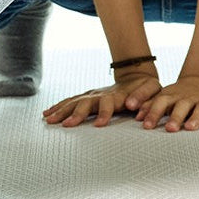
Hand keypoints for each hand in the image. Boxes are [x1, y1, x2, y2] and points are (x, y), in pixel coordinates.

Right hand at [42, 68, 161, 127]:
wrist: (136, 74)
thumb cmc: (145, 85)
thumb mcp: (151, 88)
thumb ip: (144, 96)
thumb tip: (133, 105)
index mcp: (117, 94)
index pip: (109, 103)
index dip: (104, 113)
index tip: (99, 125)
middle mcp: (101, 93)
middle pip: (86, 102)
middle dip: (76, 114)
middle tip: (66, 125)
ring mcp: (93, 94)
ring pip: (74, 101)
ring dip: (62, 110)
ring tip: (49, 120)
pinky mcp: (88, 96)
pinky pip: (70, 101)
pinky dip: (59, 106)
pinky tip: (48, 113)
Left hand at [135, 75, 198, 131]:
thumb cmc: (177, 97)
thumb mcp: (164, 98)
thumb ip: (150, 107)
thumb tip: (137, 118)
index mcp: (172, 95)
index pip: (161, 103)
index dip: (154, 113)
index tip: (147, 126)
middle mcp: (188, 96)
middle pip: (181, 106)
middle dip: (176, 117)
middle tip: (170, 129)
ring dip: (196, 117)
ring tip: (191, 127)